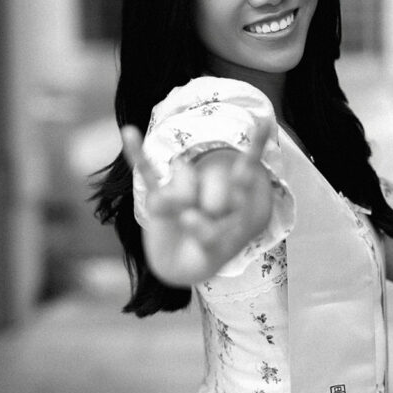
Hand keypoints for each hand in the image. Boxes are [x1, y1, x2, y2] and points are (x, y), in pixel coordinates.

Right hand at [121, 119, 272, 284]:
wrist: (180, 266)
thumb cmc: (204, 255)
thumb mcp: (215, 252)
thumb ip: (208, 233)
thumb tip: (187, 215)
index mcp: (230, 200)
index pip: (244, 172)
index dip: (253, 150)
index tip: (262, 126)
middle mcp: (207, 189)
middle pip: (215, 177)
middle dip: (215, 204)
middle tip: (210, 223)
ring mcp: (182, 192)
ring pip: (185, 174)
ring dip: (182, 199)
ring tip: (183, 219)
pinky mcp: (158, 199)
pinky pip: (147, 172)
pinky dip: (137, 154)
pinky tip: (130, 133)